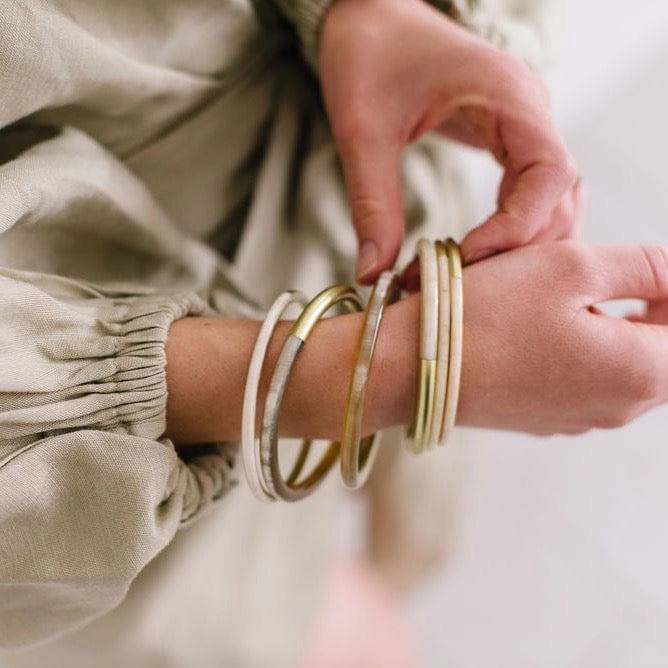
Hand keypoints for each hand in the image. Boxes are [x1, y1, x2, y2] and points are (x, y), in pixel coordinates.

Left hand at [319, 0, 579, 281]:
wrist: (372, 18)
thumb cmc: (368, 56)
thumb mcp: (362, 132)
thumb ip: (371, 205)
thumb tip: (373, 275)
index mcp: (508, 96)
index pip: (549, 173)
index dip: (517, 227)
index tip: (467, 258)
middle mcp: (529, 112)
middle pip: (561, 195)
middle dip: (520, 246)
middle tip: (468, 281)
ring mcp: (524, 126)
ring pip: (553, 199)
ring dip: (520, 244)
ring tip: (470, 274)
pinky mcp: (509, 139)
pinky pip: (531, 192)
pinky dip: (512, 229)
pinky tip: (476, 253)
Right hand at [455, 242, 667, 434]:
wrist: (413, 367)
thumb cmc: (488, 313)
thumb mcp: (574, 266)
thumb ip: (646, 265)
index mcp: (639, 371)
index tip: (642, 267)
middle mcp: (619, 409)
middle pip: (664, 353)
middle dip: (654, 311)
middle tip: (619, 276)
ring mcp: (581, 420)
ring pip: (628, 370)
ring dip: (619, 331)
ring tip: (579, 299)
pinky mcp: (548, 420)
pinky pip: (590, 384)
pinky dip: (587, 354)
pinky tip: (548, 329)